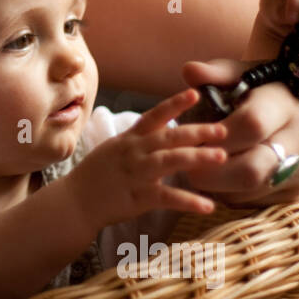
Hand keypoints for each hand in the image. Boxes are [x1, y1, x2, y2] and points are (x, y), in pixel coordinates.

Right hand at [77, 88, 228, 226]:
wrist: (75, 201)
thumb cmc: (98, 174)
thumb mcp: (116, 148)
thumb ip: (140, 138)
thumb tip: (165, 127)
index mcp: (130, 139)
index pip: (154, 115)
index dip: (175, 103)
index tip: (196, 93)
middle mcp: (134, 152)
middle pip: (169, 137)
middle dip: (198, 132)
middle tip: (223, 129)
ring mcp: (136, 173)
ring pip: (170, 161)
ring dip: (197, 157)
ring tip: (221, 156)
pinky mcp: (138, 197)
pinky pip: (167, 197)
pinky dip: (189, 201)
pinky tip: (208, 205)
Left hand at [180, 58, 298, 206]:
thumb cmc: (278, 91)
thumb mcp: (253, 74)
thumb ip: (220, 73)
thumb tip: (189, 71)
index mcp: (287, 106)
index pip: (252, 125)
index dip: (217, 135)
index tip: (195, 136)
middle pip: (251, 170)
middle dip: (211, 171)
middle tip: (189, 163)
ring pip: (250, 192)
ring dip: (217, 186)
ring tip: (201, 169)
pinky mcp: (298, 194)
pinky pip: (257, 203)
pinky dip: (232, 193)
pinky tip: (221, 179)